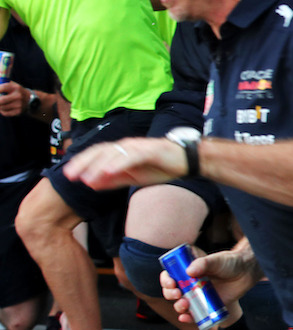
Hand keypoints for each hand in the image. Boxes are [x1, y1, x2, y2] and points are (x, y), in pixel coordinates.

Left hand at [0, 82, 28, 116]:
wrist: (29, 99)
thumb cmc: (15, 90)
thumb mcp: (10, 84)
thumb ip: (1, 84)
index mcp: (15, 87)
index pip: (2, 88)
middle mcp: (18, 96)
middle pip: (1, 100)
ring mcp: (19, 104)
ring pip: (2, 107)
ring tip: (0, 103)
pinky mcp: (18, 111)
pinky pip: (5, 113)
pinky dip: (1, 110)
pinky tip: (2, 108)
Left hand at [63, 136, 187, 189]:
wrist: (187, 161)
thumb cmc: (160, 167)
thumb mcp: (133, 177)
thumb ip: (113, 180)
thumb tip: (91, 184)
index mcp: (122, 151)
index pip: (97, 155)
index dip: (81, 163)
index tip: (68, 175)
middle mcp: (127, 146)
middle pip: (100, 152)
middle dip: (83, 163)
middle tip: (70, 176)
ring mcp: (138, 147)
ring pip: (113, 154)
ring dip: (98, 166)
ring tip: (86, 178)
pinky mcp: (150, 150)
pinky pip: (131, 157)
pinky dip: (118, 164)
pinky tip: (108, 172)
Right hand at [160, 242, 263, 320]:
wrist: (246, 273)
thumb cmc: (230, 262)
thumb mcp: (216, 260)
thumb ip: (203, 263)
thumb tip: (189, 272)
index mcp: (188, 270)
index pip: (171, 275)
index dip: (166, 280)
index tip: (170, 282)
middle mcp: (190, 283)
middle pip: (172, 291)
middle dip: (169, 294)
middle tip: (177, 293)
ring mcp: (198, 295)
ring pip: (181, 303)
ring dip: (178, 306)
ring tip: (184, 304)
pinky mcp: (207, 305)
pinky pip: (194, 314)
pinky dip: (188, 317)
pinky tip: (185, 317)